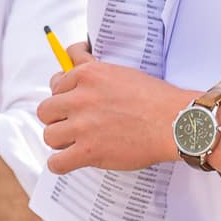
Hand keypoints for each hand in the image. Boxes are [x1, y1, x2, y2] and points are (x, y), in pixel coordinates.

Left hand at [37, 42, 190, 174]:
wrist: (174, 122)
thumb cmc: (154, 97)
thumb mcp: (119, 71)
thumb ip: (92, 68)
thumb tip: (74, 56)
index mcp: (87, 75)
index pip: (55, 83)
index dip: (64, 94)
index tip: (71, 100)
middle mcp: (80, 98)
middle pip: (46, 110)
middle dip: (58, 117)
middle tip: (74, 122)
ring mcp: (82, 126)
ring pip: (49, 135)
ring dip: (61, 140)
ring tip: (76, 142)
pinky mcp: (88, 151)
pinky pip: (56, 162)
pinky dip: (61, 164)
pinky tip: (70, 161)